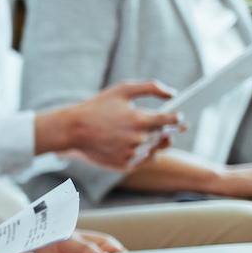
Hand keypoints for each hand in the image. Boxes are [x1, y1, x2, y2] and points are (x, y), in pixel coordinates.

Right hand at [43, 81, 182, 169]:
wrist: (73, 130)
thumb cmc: (98, 106)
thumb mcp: (123, 89)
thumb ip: (151, 87)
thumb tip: (173, 93)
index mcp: (140, 119)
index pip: (172, 120)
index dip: (177, 117)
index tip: (178, 116)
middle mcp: (138, 139)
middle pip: (165, 135)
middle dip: (168, 129)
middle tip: (173, 125)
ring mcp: (132, 154)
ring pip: (156, 148)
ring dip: (157, 141)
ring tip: (154, 134)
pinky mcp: (125, 165)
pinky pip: (146, 160)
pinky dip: (147, 153)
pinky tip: (143, 145)